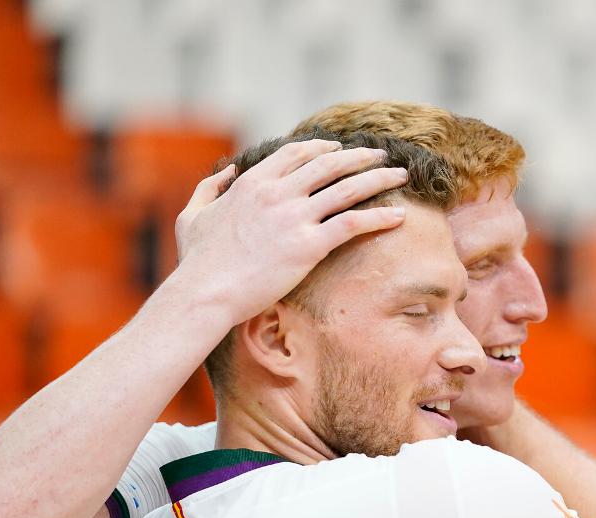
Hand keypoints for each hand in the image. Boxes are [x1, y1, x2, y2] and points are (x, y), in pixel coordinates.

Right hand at [171, 138, 410, 325]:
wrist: (205, 292)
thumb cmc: (197, 261)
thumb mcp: (194, 215)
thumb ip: (210, 188)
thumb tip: (228, 171)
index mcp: (253, 182)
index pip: (297, 153)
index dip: (323, 148)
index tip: (341, 150)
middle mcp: (278, 192)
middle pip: (330, 164)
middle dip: (361, 157)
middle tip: (383, 157)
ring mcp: (295, 217)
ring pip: (348, 188)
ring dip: (379, 179)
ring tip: (401, 176)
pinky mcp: (309, 245)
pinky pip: (353, 223)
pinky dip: (379, 217)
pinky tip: (399, 216)